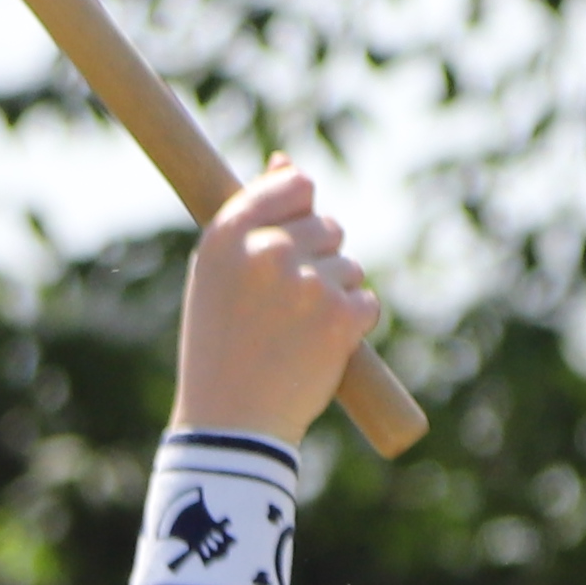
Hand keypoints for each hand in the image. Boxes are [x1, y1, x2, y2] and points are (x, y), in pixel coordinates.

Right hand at [179, 163, 381, 442]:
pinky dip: (354, 325)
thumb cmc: (220, 348)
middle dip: (320, 259)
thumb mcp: (217, 274)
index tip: (296, 239)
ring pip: (350, 267)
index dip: (302, 211)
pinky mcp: (339, 317)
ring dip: (336, 296)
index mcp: (227, 233)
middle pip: (329, 226)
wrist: (232, 423)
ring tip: (298, 333)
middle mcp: (267, 250)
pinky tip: (322, 348)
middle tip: (289, 305)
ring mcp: (306, 283)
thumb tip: (287, 161)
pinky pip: (368, 302)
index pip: (293, 185)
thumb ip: (252, 218)